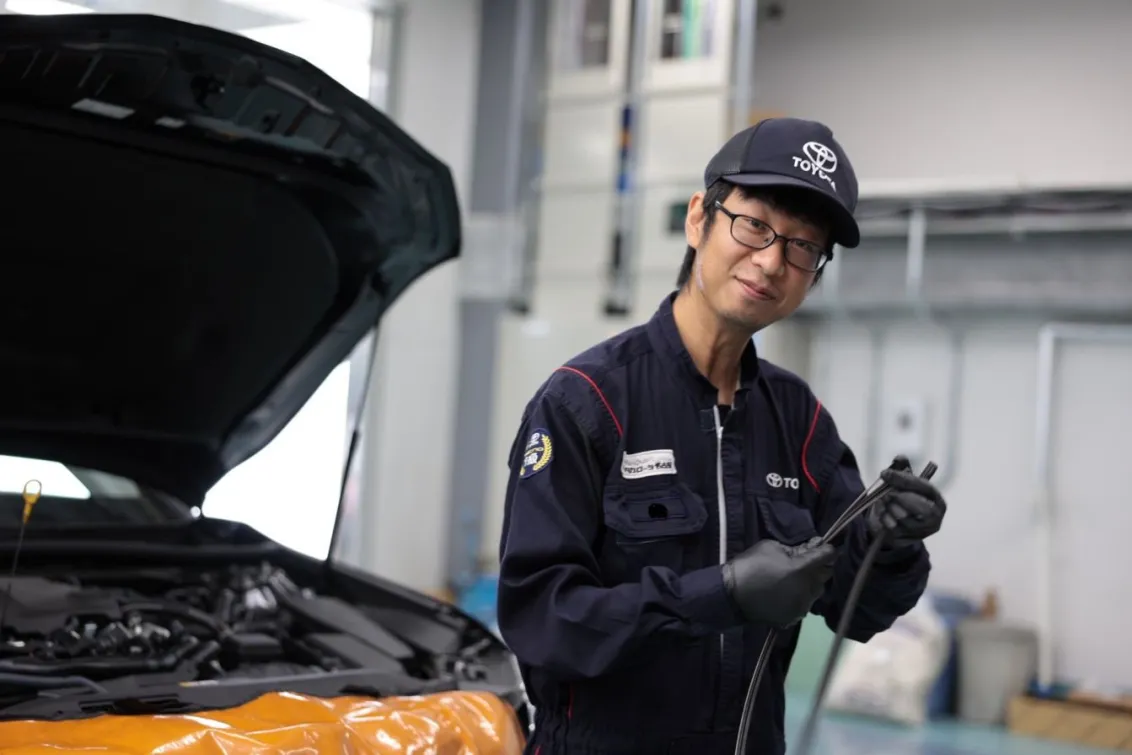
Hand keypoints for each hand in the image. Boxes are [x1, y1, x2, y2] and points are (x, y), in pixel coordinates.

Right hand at [722, 537, 837, 627]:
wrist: (731, 594)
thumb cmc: (750, 565)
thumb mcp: (771, 547)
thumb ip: (795, 549)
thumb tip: (810, 548)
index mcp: (802, 569)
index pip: (827, 556)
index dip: (827, 550)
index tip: (823, 547)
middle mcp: (807, 589)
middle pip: (825, 575)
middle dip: (818, 567)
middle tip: (806, 562)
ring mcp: (801, 606)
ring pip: (816, 592)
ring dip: (810, 583)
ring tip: (795, 580)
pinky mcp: (793, 617)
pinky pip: (804, 604)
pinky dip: (800, 597)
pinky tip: (786, 593)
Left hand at [867, 457, 946, 547]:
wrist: (896, 526)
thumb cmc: (904, 500)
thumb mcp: (905, 484)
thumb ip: (903, 469)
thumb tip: (900, 457)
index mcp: (937, 501)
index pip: (924, 487)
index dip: (904, 479)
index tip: (885, 473)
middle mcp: (934, 518)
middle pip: (917, 506)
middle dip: (898, 497)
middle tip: (885, 491)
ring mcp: (922, 531)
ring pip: (903, 517)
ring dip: (888, 506)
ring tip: (882, 500)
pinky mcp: (907, 540)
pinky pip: (892, 526)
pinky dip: (883, 517)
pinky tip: (882, 512)